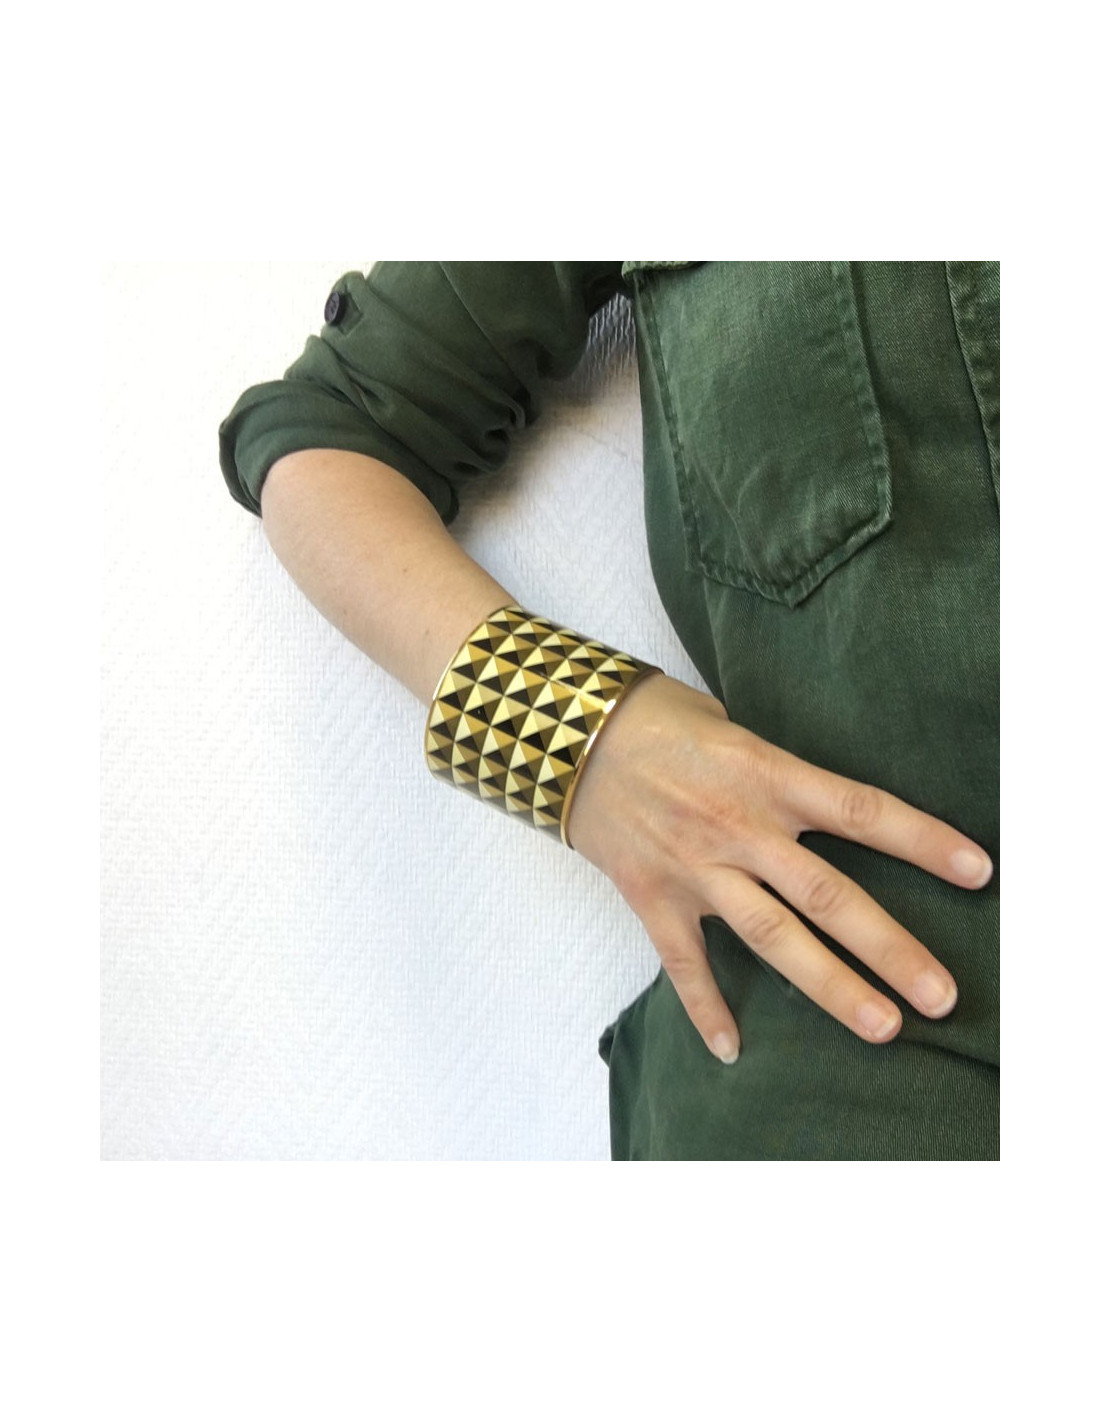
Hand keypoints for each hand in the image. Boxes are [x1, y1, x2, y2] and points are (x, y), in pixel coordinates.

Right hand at [566, 673, 992, 1062]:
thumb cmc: (652, 716)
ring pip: (773, 938)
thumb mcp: (729, 724)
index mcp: (766, 775)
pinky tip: (732, 1050)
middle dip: (891, 949)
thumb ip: (776, 771)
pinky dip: (706, 1009)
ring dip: (830, 987)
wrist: (564, 732)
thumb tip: (809, 803)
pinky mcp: (653, 896)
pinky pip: (684, 964)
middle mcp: (739, 828)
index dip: (923, 841)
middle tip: (941, 995)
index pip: (862, 811)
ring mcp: (695, 868)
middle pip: (829, 896)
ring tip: (882, 1027)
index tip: (978, 872)